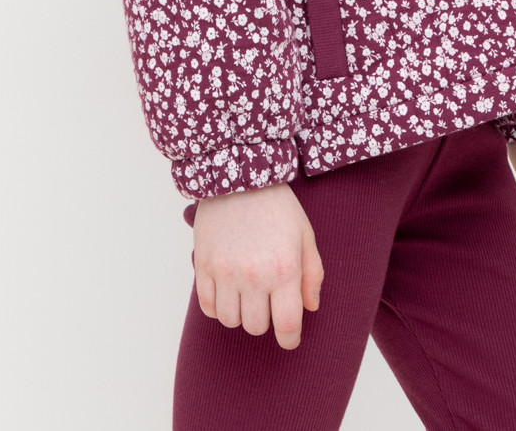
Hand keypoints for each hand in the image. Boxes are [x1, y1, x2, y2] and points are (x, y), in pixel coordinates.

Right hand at [192, 182, 324, 348]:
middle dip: (265, 321)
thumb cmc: (277, 206)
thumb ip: (312, 275)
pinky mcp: (203, 265)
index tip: (289, 339)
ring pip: (231, 321)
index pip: (286, 325)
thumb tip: (309, 308)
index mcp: (284, 269)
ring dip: (240, 314)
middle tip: (267, 303)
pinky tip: (227, 291)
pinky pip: (208, 307)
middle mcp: (254, 275)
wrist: (239, 174)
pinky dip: (218, 307)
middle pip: (256, 327)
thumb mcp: (304, 235)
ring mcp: (225, 271)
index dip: (289, 339)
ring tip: (246, 295)